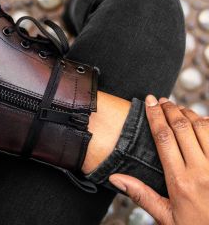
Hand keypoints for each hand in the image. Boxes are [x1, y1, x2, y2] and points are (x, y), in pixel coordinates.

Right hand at [109, 95, 208, 224]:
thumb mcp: (166, 217)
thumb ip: (141, 195)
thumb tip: (115, 177)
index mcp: (180, 182)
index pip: (164, 137)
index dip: (155, 115)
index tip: (149, 102)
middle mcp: (201, 171)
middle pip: (182, 127)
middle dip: (170, 109)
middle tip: (161, 100)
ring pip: (202, 128)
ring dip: (189, 113)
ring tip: (177, 107)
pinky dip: (208, 124)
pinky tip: (201, 120)